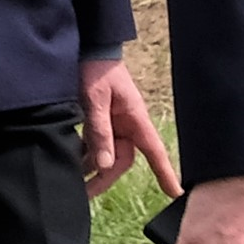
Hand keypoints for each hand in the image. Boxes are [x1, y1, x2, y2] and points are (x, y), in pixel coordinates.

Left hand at [78, 52, 170, 196]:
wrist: (87, 49)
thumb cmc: (97, 70)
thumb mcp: (96, 99)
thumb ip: (100, 130)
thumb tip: (103, 164)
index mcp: (136, 120)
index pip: (154, 152)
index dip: (165, 173)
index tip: (175, 193)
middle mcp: (126, 126)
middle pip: (120, 160)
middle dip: (104, 177)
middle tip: (84, 193)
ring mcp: (112, 124)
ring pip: (105, 153)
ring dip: (90, 166)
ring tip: (72, 182)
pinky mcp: (97, 121)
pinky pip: (93, 142)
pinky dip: (83, 152)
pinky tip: (68, 160)